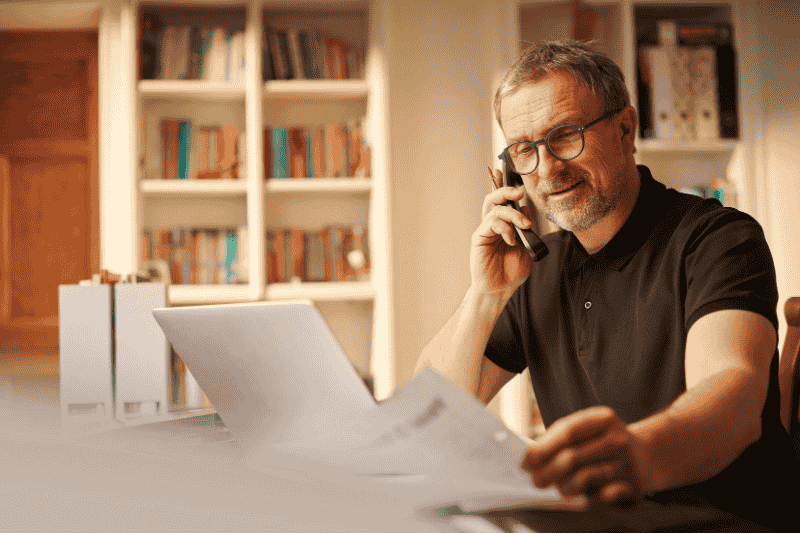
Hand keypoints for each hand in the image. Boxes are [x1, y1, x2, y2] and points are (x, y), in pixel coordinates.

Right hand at [470, 167, 533, 294]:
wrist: (500, 289)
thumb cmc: (511, 271)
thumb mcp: (527, 247)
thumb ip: (527, 228)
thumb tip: (526, 209)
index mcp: (504, 226)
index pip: (503, 202)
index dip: (503, 186)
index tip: (508, 174)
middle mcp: (492, 225)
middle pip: (494, 199)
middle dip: (506, 190)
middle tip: (520, 192)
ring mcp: (485, 230)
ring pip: (495, 209)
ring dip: (513, 214)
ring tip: (524, 225)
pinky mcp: (479, 237)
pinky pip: (491, 223)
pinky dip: (505, 228)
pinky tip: (511, 239)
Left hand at [520, 406, 649, 503]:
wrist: (651, 455)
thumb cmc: (607, 442)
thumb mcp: (591, 430)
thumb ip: (564, 438)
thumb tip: (531, 458)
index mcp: (603, 418)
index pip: (567, 432)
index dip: (543, 447)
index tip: (526, 459)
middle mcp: (617, 438)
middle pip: (571, 457)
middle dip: (547, 472)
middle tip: (535, 481)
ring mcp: (627, 462)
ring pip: (582, 478)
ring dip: (564, 487)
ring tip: (559, 487)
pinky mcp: (633, 485)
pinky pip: (600, 497)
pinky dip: (586, 498)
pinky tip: (582, 497)